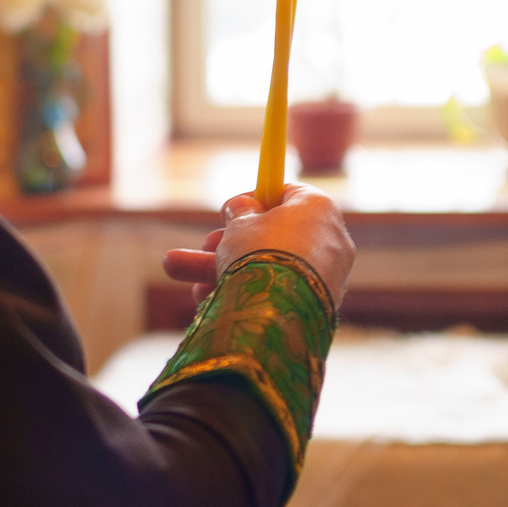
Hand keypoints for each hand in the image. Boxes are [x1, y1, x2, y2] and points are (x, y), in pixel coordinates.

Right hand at [161, 184, 355, 303]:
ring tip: (178, 275)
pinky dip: (244, 294)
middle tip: (200, 245)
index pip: (288, 194)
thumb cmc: (260, 253)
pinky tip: (206, 303)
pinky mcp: (316, 306)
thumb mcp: (241, 224)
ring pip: (267, 268)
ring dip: (220, 269)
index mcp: (318, 207)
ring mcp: (326, 276)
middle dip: (226, 242)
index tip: (228, 210)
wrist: (280, 312)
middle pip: (272, 236)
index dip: (255, 200)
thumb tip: (242, 207)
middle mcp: (329, 239)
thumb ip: (241, 213)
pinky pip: (277, 293)